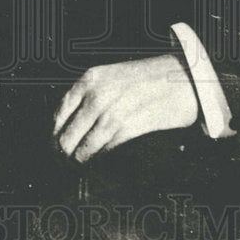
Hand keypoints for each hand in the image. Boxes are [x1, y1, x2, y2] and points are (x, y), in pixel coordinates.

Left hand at [53, 54, 198, 163]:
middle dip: (65, 152)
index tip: (55, 144)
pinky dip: (101, 157)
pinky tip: (100, 159)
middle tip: (66, 160)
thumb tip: (71, 122)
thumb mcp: (113, 75)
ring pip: (84, 146)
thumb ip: (91, 94)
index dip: (54, 134)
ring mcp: (113, 111)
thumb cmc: (151, 78)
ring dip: (82, 159)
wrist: (185, 77)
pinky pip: (105, 149)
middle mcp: (97, 94)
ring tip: (82, 163)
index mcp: (90, 79)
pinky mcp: (129, 127)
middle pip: (67, 134)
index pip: (58, 114)